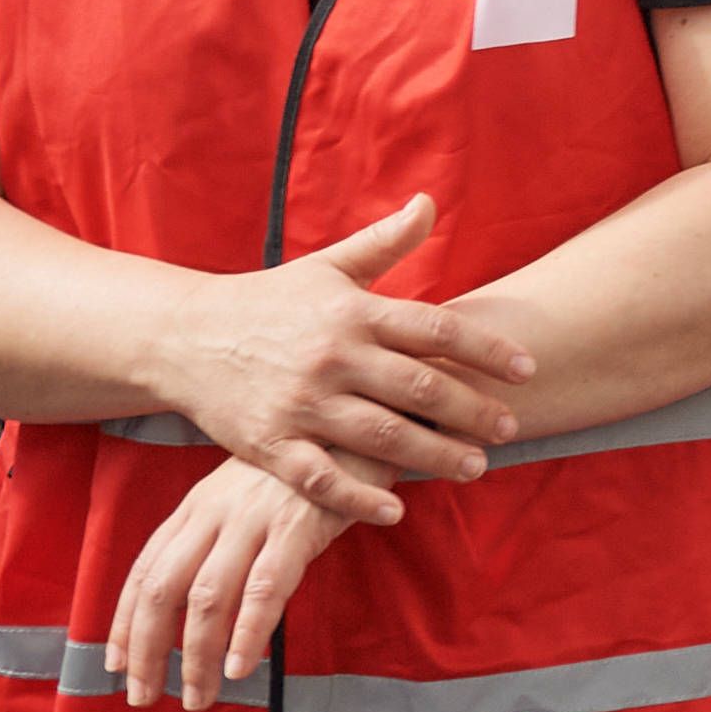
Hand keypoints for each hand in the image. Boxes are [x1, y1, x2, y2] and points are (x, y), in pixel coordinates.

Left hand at [104, 456, 352, 711]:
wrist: (364, 417)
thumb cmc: (311, 464)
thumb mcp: (251, 492)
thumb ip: (222, 534)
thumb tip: (198, 597)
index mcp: (198, 505)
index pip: (145, 570)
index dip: (124, 622)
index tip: (116, 666)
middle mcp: (215, 511)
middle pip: (161, 589)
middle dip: (146, 650)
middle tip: (144, 698)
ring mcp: (255, 517)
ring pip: (207, 597)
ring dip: (195, 656)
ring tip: (199, 697)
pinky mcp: (299, 524)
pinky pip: (264, 587)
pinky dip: (247, 631)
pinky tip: (240, 666)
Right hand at [139, 194, 530, 521]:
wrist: (183, 336)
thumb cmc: (269, 300)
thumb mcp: (327, 267)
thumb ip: (385, 242)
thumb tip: (430, 202)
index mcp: (353, 313)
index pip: (435, 331)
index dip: (486, 350)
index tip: (527, 369)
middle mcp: (331, 358)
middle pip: (418, 388)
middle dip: (472, 411)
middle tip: (511, 429)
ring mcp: (300, 404)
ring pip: (380, 437)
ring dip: (433, 455)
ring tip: (475, 467)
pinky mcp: (268, 444)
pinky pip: (320, 479)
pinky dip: (358, 497)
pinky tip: (396, 509)